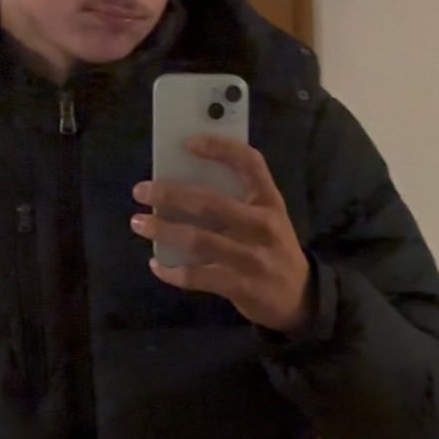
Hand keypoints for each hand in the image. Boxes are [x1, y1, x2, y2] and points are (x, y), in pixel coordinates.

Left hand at [130, 135, 311, 332]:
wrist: (300, 296)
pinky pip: (197, 276)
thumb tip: (184, 187)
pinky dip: (172, 271)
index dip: (220, 148)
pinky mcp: (241, 286)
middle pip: (211, 203)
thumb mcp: (269, 218)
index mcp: (270, 201)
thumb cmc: (274, 247)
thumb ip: (239, 201)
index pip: (250, 163)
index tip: (188, 142)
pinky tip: (156, 264)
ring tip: (139, 222)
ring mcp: (252, 257)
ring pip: (199, 240)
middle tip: (142, 190)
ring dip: (163, 230)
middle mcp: (263, 225)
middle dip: (171, 194)